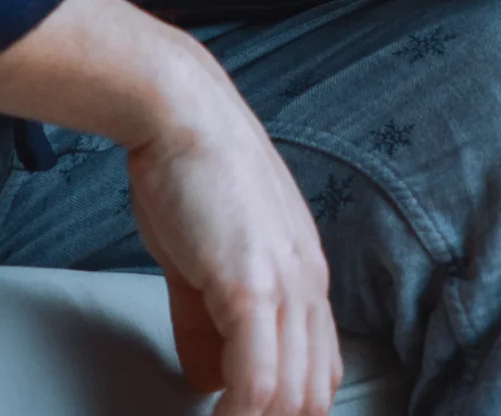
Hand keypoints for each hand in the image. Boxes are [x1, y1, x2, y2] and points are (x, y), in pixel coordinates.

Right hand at [128, 78, 341, 415]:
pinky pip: (257, 378)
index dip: (288, 411)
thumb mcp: (204, 260)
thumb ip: (206, 324)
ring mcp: (285, 287)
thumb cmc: (189, 175)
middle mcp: (309, 286)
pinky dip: (238, 412)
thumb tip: (209, 380)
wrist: (181, 114)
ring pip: (292, 395)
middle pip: (313, 394)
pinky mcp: (250, 286)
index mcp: (306, 277)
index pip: (320, 372)